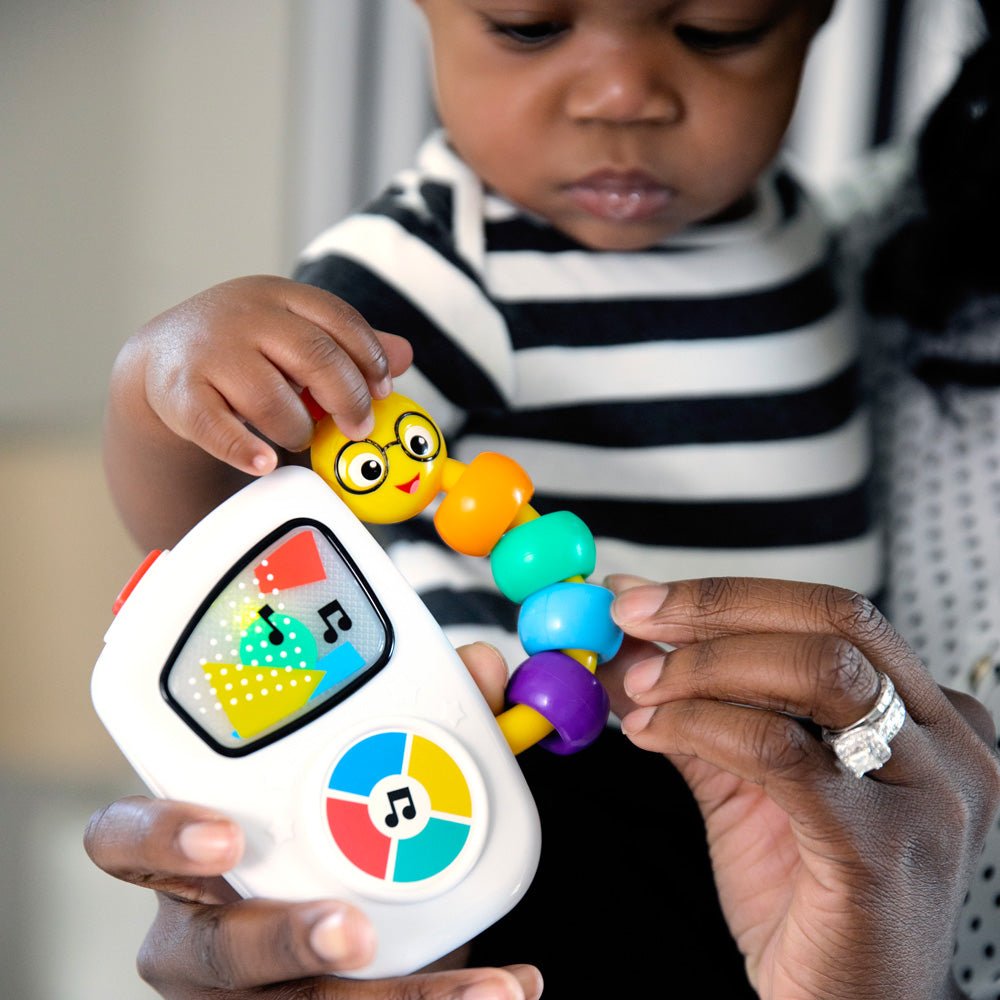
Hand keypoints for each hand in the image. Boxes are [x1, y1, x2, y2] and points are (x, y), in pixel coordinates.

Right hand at [84, 644, 541, 999]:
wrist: (375, 902)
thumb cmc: (336, 820)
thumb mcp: (369, 766)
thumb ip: (424, 714)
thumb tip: (484, 668)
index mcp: (196, 847)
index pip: (126, 840)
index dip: (161, 837)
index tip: (226, 838)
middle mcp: (204, 928)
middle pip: (213, 952)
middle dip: (284, 942)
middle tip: (357, 930)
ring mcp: (250, 991)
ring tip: (479, 985)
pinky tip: (509, 984)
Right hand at [122, 275, 413, 475]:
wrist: (163, 358)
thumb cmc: (247, 350)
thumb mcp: (293, 334)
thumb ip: (348, 345)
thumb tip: (406, 355)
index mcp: (280, 297)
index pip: (338, 318)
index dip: (368, 356)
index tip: (385, 392)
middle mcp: (244, 316)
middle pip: (312, 354)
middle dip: (347, 396)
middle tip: (360, 429)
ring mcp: (210, 352)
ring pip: (269, 397)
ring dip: (297, 429)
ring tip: (300, 439)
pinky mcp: (180, 393)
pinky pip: (217, 427)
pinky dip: (244, 448)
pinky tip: (265, 464)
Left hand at [604, 575, 999, 999]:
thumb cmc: (806, 895)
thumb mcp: (746, 778)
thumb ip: (697, 702)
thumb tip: (629, 636)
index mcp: (926, 714)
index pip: (831, 612)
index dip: (725, 594)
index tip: (642, 599)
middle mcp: (946, 743)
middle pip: (835, 620)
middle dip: (714, 607)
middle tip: (632, 619)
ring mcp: (928, 794)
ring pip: (817, 672)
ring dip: (704, 665)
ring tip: (640, 687)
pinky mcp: (884, 848)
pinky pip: (782, 752)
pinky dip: (701, 724)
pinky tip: (652, 732)